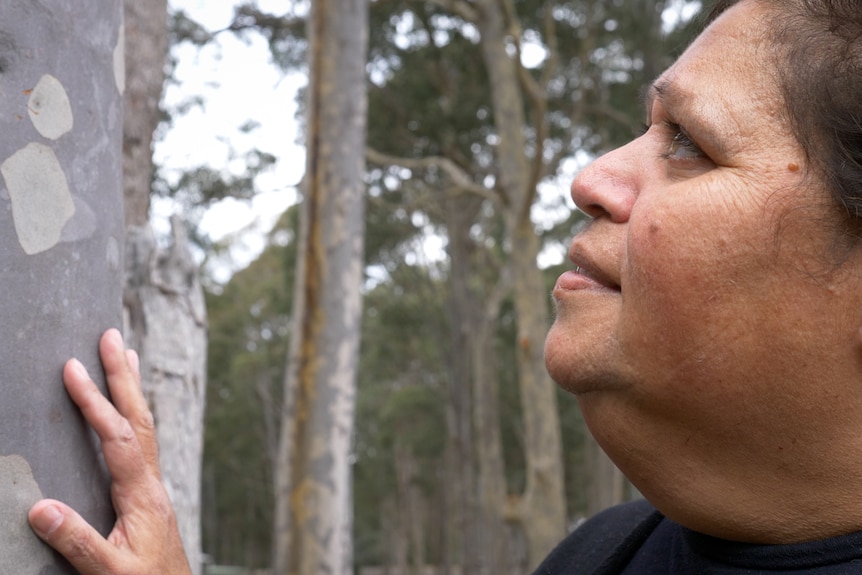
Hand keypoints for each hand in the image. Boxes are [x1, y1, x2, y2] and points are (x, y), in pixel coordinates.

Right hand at [28, 329, 190, 574]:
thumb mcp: (110, 572)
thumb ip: (77, 541)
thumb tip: (39, 507)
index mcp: (142, 495)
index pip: (118, 437)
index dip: (94, 403)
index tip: (72, 370)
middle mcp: (152, 483)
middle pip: (139, 419)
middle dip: (122, 377)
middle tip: (112, 336)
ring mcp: (153, 487)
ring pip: (144, 427)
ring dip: (132, 389)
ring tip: (125, 355)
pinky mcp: (149, 496)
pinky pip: (142, 442)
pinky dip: (133, 416)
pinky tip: (128, 411)